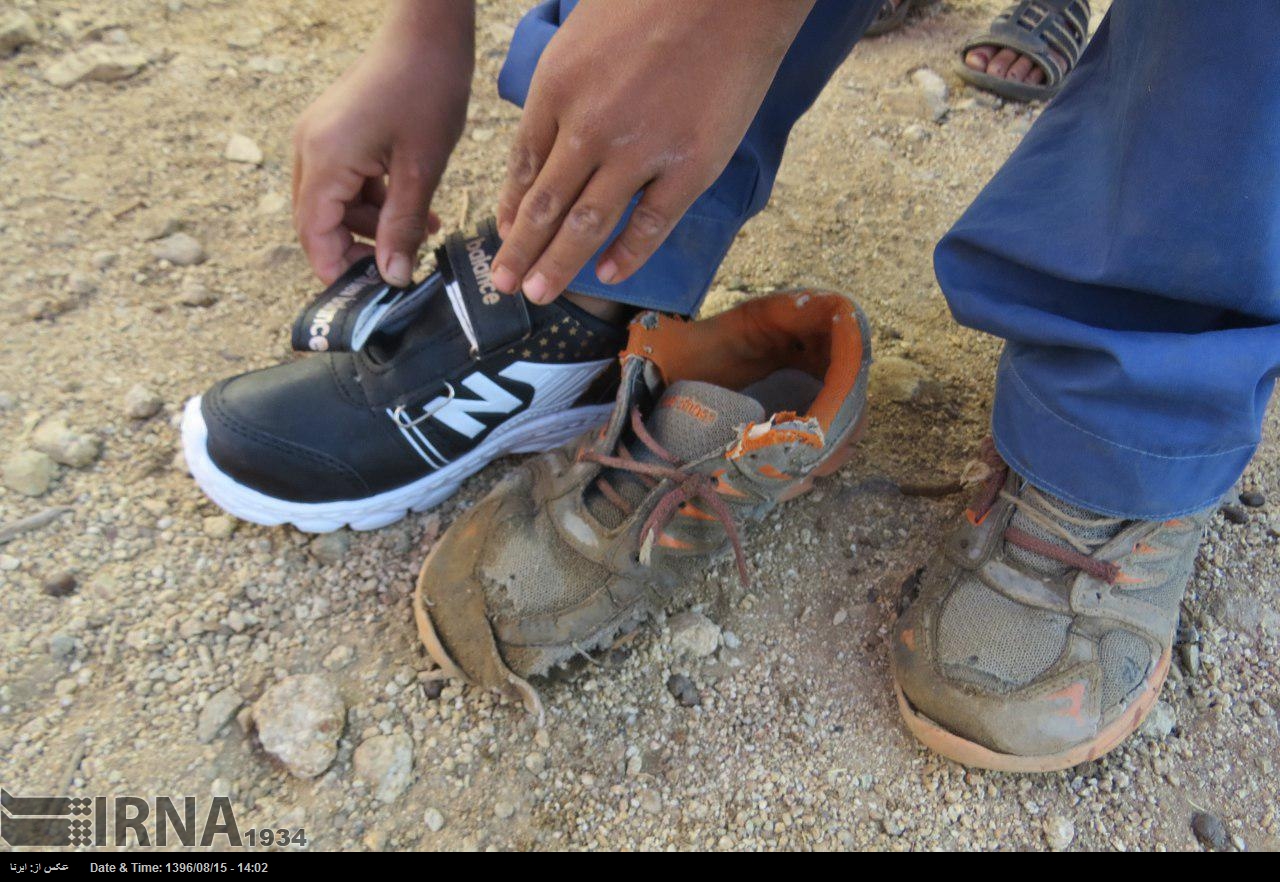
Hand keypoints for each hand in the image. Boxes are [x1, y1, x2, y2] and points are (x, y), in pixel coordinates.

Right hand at [292, 1, 474, 285]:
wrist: (428, 32)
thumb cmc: (428, 90)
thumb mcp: (421, 169)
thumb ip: (402, 227)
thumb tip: (394, 278)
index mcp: (325, 159)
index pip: (315, 235)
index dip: (337, 270)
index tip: (367, 297)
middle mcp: (310, 148)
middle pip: (318, 223)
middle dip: (356, 251)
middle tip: (398, 272)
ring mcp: (319, 137)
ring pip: (334, 203)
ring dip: (371, 225)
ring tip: (423, 233)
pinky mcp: (335, 130)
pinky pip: (344, 180)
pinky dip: (373, 199)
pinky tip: (414, 207)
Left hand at [492, 0, 814, 303]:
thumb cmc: (654, 2)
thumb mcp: (583, 36)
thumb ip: (563, 91)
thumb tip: (546, 143)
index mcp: (557, 89)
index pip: (523, 166)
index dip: (511, 210)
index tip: (504, 236)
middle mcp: (590, 127)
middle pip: (544, 205)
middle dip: (520, 252)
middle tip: (504, 285)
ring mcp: (640, 152)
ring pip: (586, 224)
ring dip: (558, 265)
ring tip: (538, 294)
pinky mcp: (690, 168)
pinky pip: (650, 224)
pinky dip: (626, 255)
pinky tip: (606, 275)